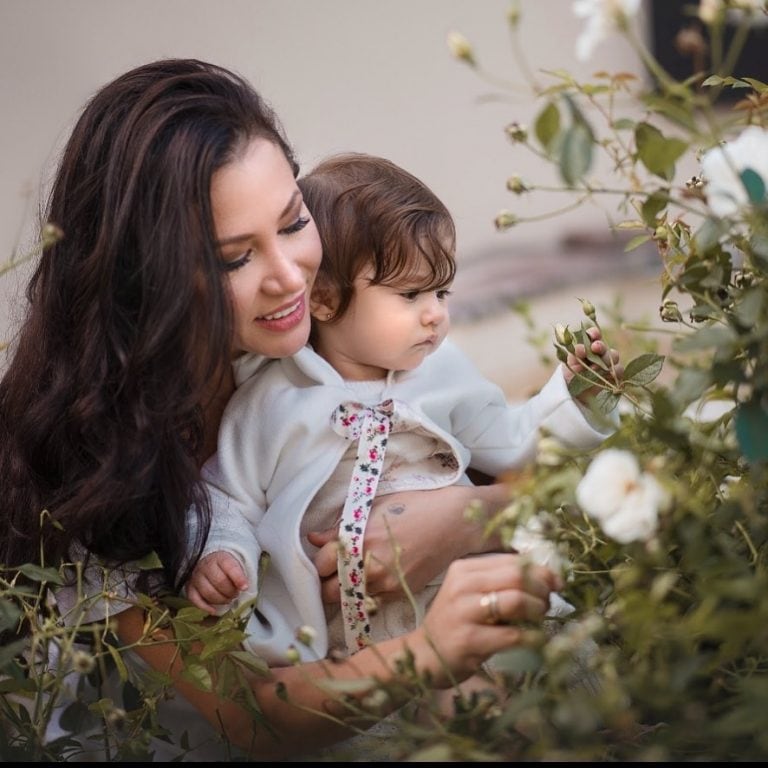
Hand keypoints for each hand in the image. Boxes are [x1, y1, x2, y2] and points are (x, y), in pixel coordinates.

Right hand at [185, 551, 247, 614]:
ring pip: (208, 592)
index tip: (245, 587)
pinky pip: (195, 599)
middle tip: (235, 594)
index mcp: (220, 558)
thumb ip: (239, 575)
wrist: (208, 564)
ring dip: (220, 600)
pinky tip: (214, 610)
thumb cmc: (224, 567)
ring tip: (227, 599)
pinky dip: (205, 607)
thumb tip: (244, 587)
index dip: (238, 578)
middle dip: (230, 591)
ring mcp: (196, 577)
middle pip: (219, 582)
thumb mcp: (234, 565)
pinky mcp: (189, 587)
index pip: (230, 567)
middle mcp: (205, 566)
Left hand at [309, 484, 508, 603]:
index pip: (321, 563)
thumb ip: (340, 527)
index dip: (320, 559)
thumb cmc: (414, 506)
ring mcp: (385, 583)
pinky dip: (366, 593)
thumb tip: (313, 538)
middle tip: (333, 570)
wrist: (454, 522)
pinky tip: (374, 577)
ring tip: (353, 575)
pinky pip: (371, 601)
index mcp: (358, 540)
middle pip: (329, 591)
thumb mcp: (374, 508)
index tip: (325, 555)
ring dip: (344, 591)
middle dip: (326, 582)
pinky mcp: (399, 592)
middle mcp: (369, 566)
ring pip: (348, 600)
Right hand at [406, 553, 562, 684]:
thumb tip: (547, 577)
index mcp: (464, 569)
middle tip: (547, 603)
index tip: (556, 583)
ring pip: (517, 601)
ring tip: (540, 619)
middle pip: (517, 576)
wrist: (425, 654)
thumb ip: (500, 581)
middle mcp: (462, 585)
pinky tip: (536, 639)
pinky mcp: (470, 640)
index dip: (541, 571)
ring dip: (538, 610)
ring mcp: (464, 612)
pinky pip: (514, 635)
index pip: (512, 561)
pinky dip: (533, 637)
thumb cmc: (456, 622)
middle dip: (542, 589)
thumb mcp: (471, 593)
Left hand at [563, 326, 622, 403]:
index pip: (593, 335)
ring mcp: (608, 363)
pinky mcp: (614, 375)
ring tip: (595, 368)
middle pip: (604, 346)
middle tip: (595, 347)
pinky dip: (614, 371)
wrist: (576, 395)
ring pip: (613, 356)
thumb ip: (575, 354)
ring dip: (606, 360)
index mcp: (587, 346)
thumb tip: (580, 347)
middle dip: (600, 346)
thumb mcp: (569, 364)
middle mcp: (599, 353)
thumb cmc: (571, 375)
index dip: (594, 333)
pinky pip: (619, 370)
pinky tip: (608, 374)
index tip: (592, 335)